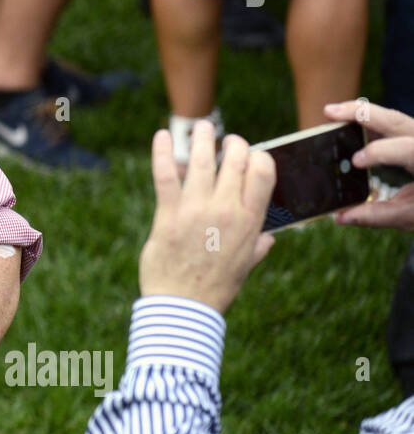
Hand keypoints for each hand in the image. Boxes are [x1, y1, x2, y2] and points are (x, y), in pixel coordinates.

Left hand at [139, 121, 275, 313]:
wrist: (183, 307)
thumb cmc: (215, 287)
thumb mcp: (245, 267)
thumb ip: (257, 247)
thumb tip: (270, 239)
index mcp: (250, 221)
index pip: (263, 172)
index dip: (258, 157)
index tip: (250, 155)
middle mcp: (226, 210)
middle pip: (235, 160)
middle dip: (232, 144)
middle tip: (225, 139)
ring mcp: (196, 209)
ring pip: (202, 160)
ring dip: (202, 137)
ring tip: (201, 126)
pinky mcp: (167, 213)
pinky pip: (165, 175)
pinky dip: (163, 152)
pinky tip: (162, 136)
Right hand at [326, 99, 413, 231]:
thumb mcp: (411, 216)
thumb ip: (378, 215)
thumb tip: (340, 217)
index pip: (406, 149)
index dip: (379, 152)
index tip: (355, 162)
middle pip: (395, 120)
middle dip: (361, 114)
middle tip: (329, 112)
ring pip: (392, 117)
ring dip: (361, 113)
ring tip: (331, 113)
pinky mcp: (412, 137)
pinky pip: (391, 124)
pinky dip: (368, 122)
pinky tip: (346, 124)